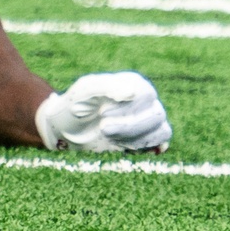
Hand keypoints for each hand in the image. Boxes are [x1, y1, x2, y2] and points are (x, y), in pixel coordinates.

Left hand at [35, 71, 171, 153]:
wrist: (68, 129)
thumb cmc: (76, 104)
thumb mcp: (86, 90)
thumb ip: (108, 87)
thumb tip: (133, 93)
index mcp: (133, 82)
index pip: (146, 95)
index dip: (127, 108)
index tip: (103, 114)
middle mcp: (146, 100)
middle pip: (155, 115)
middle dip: (129, 127)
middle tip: (104, 129)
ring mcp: (148, 119)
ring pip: (161, 130)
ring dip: (135, 139)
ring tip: (111, 137)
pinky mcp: (146, 138)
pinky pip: (161, 143)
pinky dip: (146, 147)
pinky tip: (126, 148)